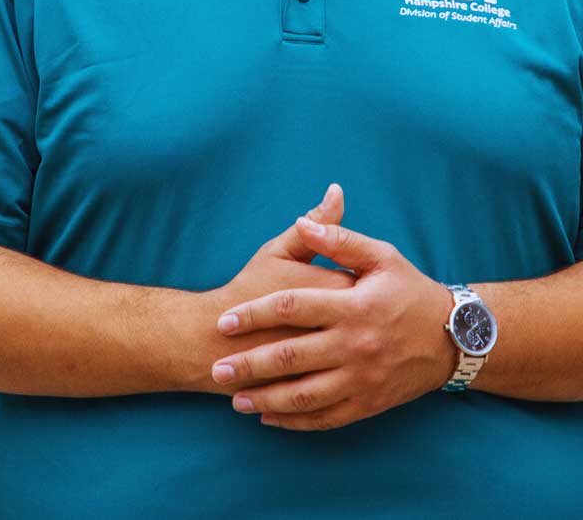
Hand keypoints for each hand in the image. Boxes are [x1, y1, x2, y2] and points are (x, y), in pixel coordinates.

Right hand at [197, 184, 354, 394]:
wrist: (210, 338)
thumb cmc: (247, 288)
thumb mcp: (279, 251)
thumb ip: (314, 226)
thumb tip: (337, 192)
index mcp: (329, 292)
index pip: (370, 284)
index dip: (370, 282)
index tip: (364, 282)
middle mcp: (333, 330)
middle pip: (372, 323)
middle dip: (372, 318)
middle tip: (363, 312)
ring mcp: (325, 364)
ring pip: (361, 358)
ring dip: (361, 349)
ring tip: (352, 339)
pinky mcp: (314, 390)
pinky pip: (343, 388)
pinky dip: (345, 378)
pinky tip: (341, 367)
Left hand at [209, 216, 454, 430]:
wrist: (453, 337)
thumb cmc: (411, 289)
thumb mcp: (381, 255)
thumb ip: (339, 240)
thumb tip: (302, 221)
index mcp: (354, 305)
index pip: (292, 307)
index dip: (255, 314)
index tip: (225, 320)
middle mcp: (355, 345)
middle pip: (290, 357)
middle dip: (249, 365)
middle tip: (217, 369)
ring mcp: (362, 379)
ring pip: (304, 395)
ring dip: (265, 398)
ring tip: (235, 398)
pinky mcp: (368, 404)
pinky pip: (324, 418)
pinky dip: (294, 420)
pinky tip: (269, 415)